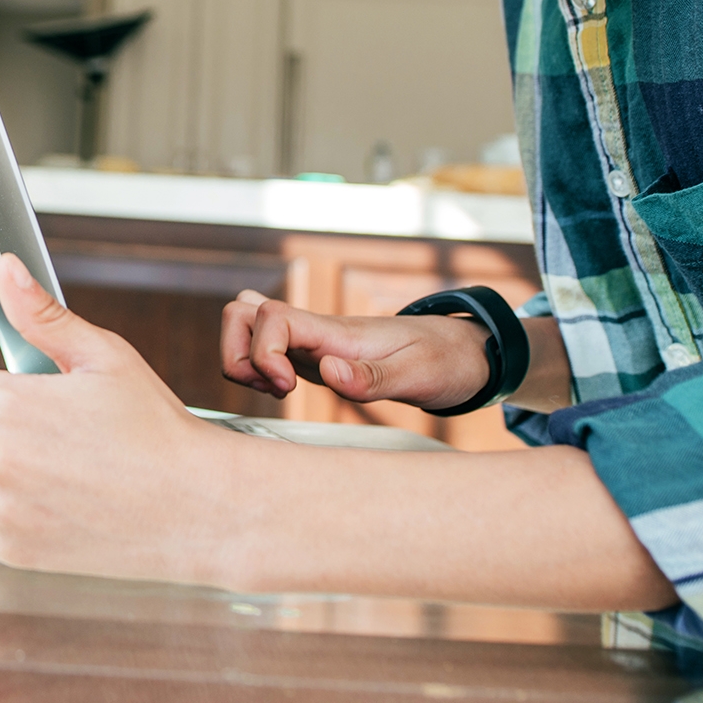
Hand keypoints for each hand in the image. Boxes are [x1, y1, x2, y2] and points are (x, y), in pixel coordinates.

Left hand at [0, 254, 258, 587]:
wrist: (196, 506)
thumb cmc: (157, 430)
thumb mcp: (104, 356)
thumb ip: (42, 315)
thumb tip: (7, 268)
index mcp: (14, 404)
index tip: (2, 393)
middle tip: (26, 428)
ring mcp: (3, 509)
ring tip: (31, 463)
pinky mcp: (12, 550)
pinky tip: (25, 499)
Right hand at [220, 290, 491, 409]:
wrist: (465, 352)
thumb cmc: (445, 361)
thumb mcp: (419, 375)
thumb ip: (372, 377)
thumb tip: (327, 373)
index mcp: (337, 331)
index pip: (271, 316)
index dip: (262, 351)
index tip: (286, 387)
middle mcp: (316, 330)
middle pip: (241, 312)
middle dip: (237, 353)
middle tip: (274, 388)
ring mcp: (311, 341)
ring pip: (245, 325)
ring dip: (242, 358)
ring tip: (274, 389)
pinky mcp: (312, 355)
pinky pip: (264, 345)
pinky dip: (255, 365)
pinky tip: (281, 389)